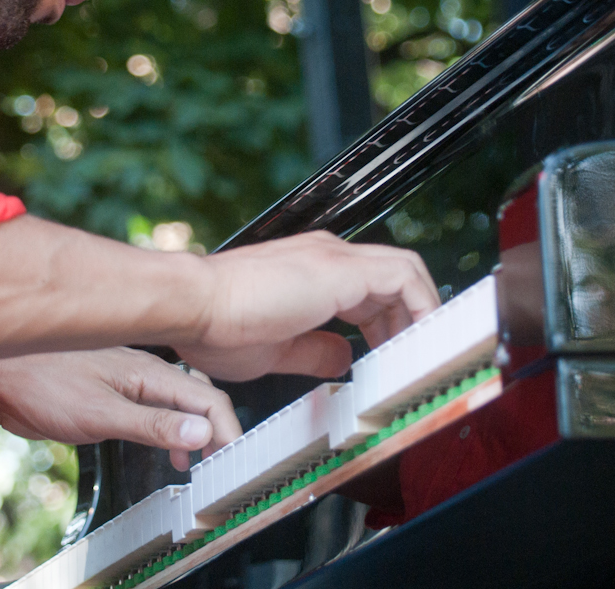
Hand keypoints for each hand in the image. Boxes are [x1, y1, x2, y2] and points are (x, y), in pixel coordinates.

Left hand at [0, 348, 242, 471]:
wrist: (0, 378)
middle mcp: (145, 372)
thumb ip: (153, 424)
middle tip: (223, 465)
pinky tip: (167, 450)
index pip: (208, 400)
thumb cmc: (43, 386)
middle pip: (200, 399)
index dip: (228, 431)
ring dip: (195, 432)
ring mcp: (130, 381)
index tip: (235, 459)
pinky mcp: (114, 393)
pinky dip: (171, 430)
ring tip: (199, 464)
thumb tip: (201, 432)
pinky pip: (157, 408)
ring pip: (179, 404)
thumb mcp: (103, 414)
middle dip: (218, 431)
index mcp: (150, 372)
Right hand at [175, 231, 440, 381]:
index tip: (391, 352)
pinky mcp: (340, 268)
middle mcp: (326, 255)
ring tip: (421, 351)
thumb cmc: (216, 326)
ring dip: (421, 311)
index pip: (369, 289)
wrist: (193, 305)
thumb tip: (342, 358)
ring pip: (405, 269)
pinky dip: (420, 305)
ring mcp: (333, 256)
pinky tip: (417, 338)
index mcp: (310, 271)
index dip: (389, 321)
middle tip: (412, 356)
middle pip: (393, 276)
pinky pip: (403, 277)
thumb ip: (314, 350)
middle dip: (410, 317)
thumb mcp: (278, 349)